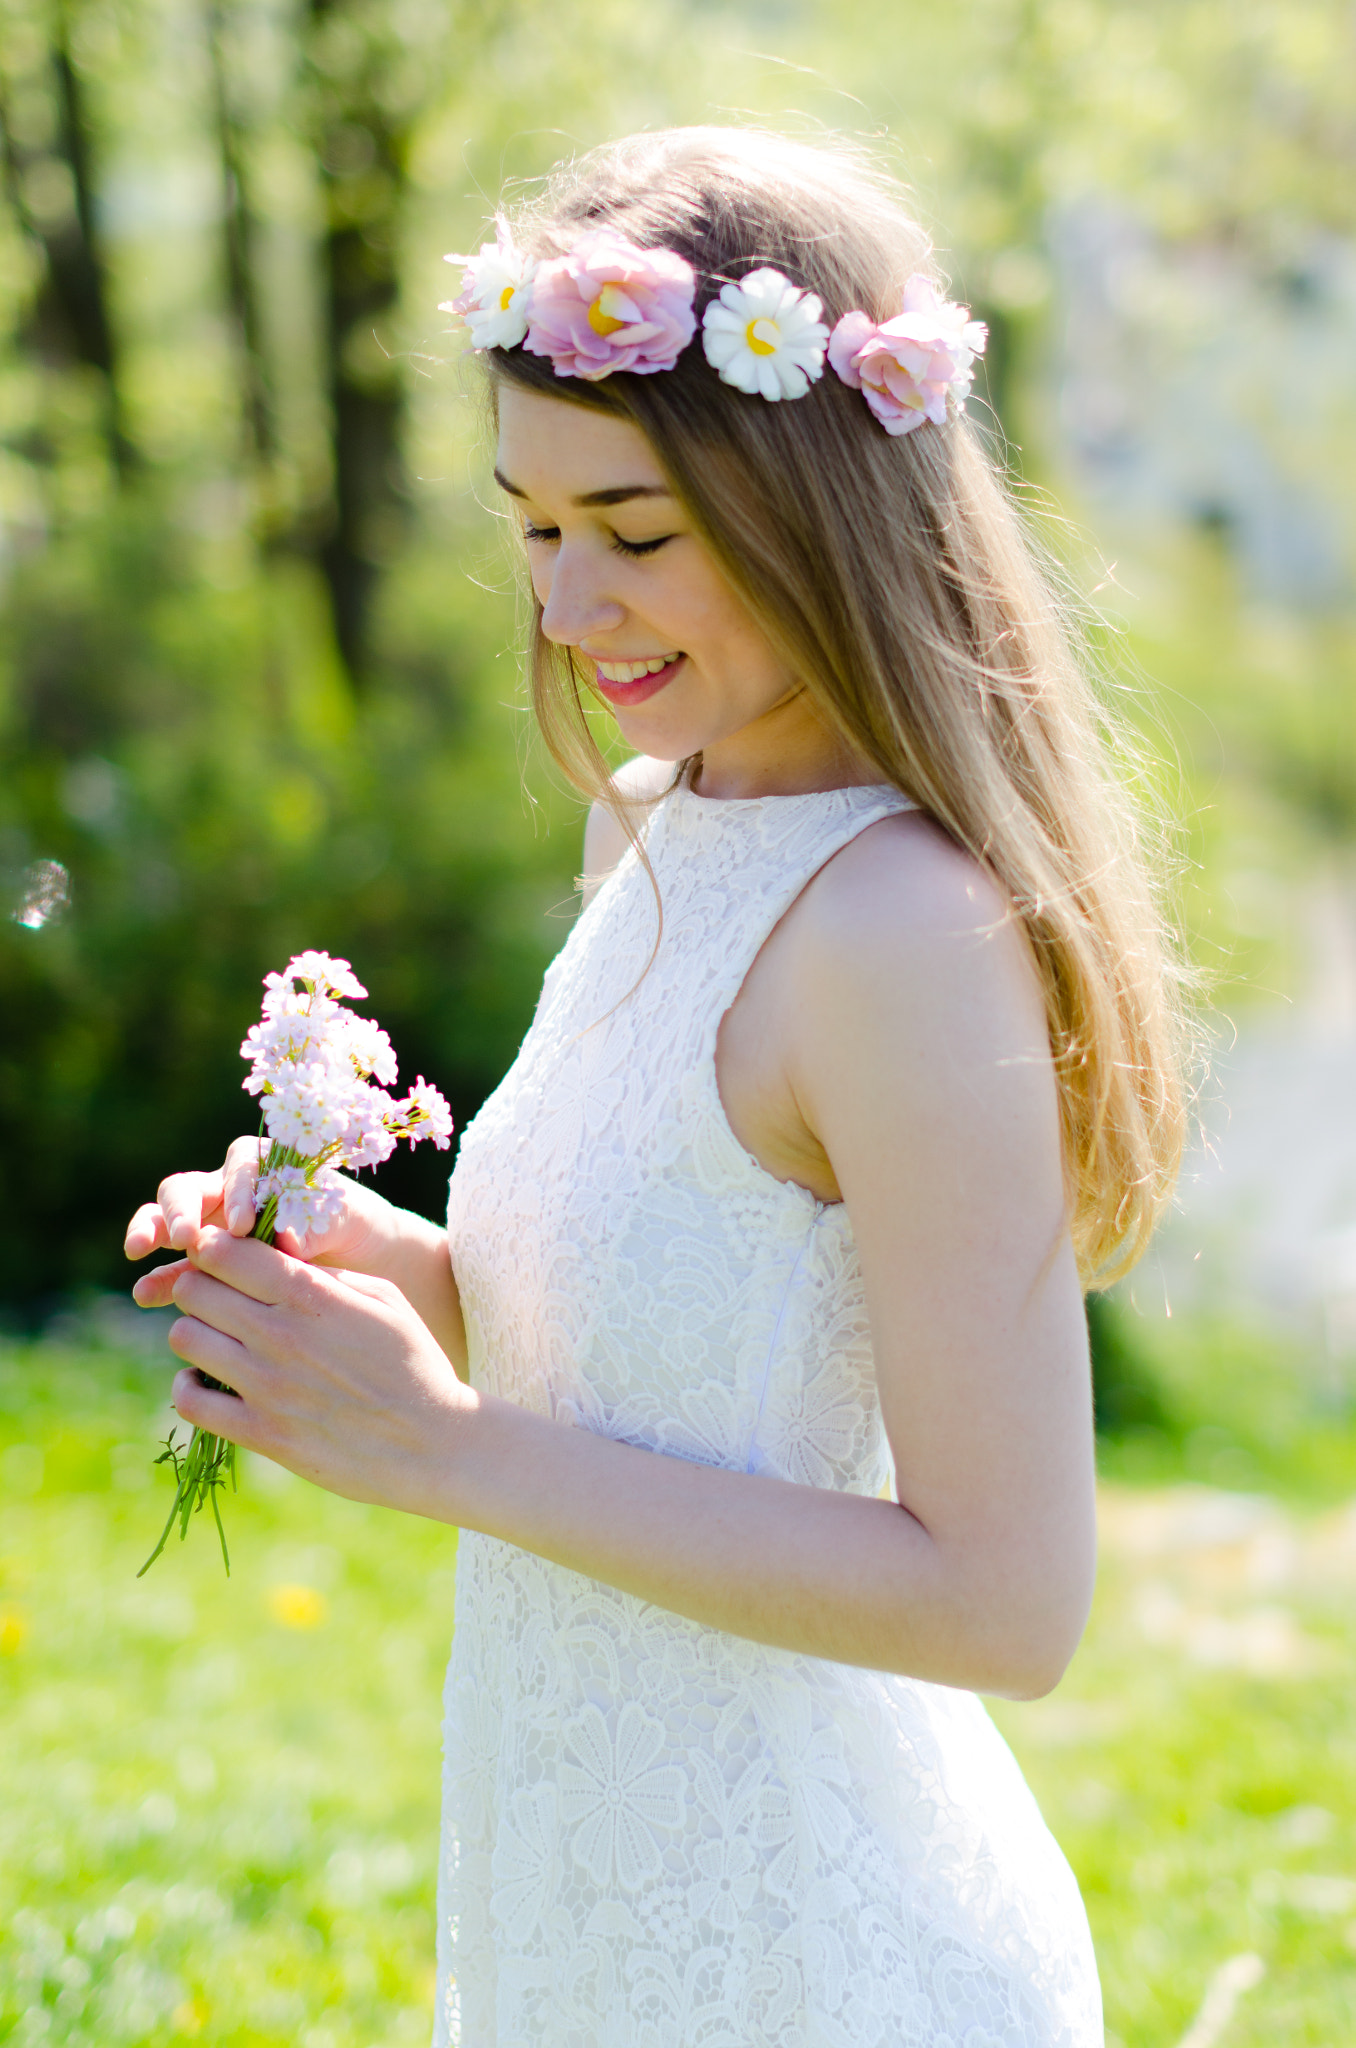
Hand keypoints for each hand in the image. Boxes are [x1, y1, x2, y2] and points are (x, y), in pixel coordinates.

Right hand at [125, 1135, 395, 1310]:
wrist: (359, 1259)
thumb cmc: (351, 1225)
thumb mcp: (345, 1219)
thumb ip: (315, 1224)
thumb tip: (287, 1240)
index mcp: (266, 1167)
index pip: (239, 1164)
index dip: (236, 1190)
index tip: (243, 1225)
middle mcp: (230, 1191)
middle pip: (189, 1186)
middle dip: (179, 1208)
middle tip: (183, 1238)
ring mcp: (212, 1226)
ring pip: (167, 1219)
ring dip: (151, 1231)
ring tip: (138, 1251)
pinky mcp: (205, 1264)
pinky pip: (175, 1269)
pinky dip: (159, 1280)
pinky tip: (145, 1296)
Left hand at [163, 1226, 476, 1513]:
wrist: (433, 1443)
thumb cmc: (415, 1364)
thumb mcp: (385, 1298)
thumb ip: (326, 1275)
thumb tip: (278, 1260)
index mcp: (311, 1295)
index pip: (225, 1252)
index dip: (212, 1247)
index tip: (219, 1256)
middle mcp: (280, 1334)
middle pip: (193, 1289)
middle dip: (199, 1285)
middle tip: (217, 1298)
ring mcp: (265, 1385)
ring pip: (184, 1338)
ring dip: (195, 1333)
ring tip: (219, 1341)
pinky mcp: (260, 1433)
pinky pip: (189, 1399)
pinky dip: (190, 1387)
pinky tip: (211, 1384)